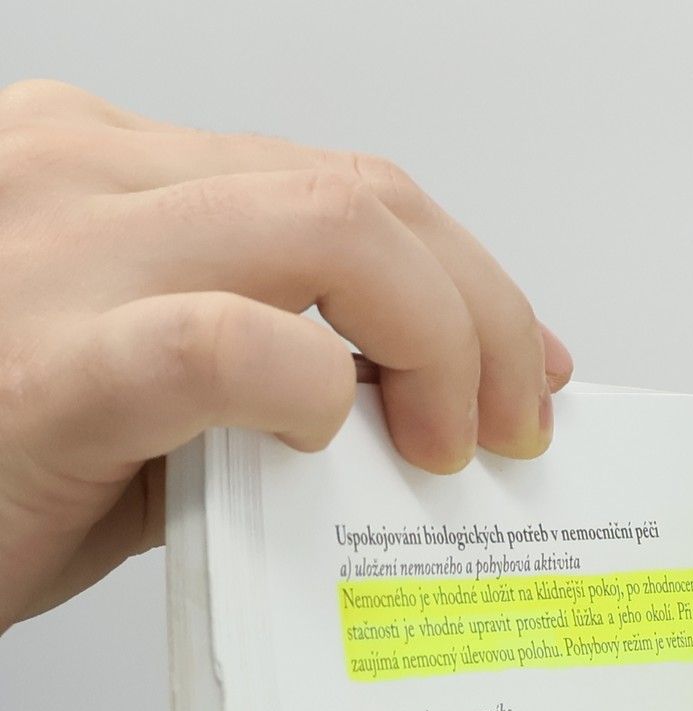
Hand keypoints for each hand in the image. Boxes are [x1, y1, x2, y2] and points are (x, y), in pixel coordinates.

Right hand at [0, 81, 570, 630]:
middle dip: (481, 310)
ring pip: (328, 229)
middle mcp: (87, 176)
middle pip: (361, 195)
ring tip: (448, 448)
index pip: (334, 187)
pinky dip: (317, 392)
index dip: (462, 278)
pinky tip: (327, 447)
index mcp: (107, 172)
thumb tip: (406, 407)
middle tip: (511, 427)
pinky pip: (233, 344)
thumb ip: (254, 377)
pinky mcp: (57, 365)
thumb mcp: (132, 398)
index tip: (527, 371)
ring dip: (437, 342)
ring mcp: (67, 255)